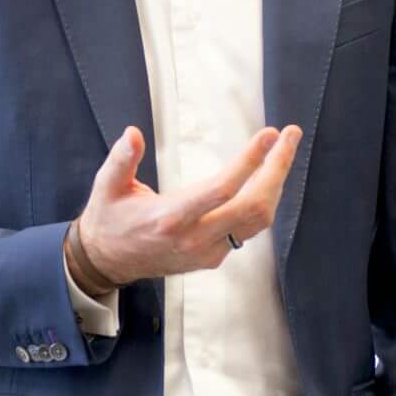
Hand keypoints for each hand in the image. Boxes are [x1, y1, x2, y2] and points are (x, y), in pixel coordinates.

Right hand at [72, 124, 301, 290]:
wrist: (108, 262)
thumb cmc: (109, 219)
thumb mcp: (107, 186)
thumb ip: (121, 159)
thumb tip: (133, 133)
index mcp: (170, 218)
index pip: (223, 189)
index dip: (250, 161)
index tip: (269, 135)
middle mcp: (195, 238)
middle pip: (254, 206)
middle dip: (278, 168)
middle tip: (289, 136)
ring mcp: (207, 252)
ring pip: (258, 220)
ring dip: (275, 184)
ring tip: (283, 152)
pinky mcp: (213, 258)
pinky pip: (248, 229)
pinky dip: (263, 201)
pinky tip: (266, 178)